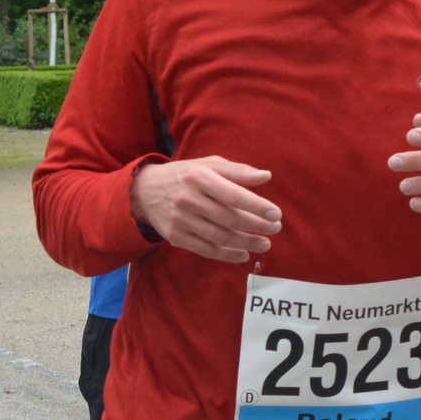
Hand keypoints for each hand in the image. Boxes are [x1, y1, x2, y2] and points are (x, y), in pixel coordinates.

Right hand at [131, 157, 280, 262]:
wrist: (144, 191)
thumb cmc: (185, 175)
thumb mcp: (208, 165)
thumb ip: (237, 171)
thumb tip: (266, 176)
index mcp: (199, 177)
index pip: (233, 194)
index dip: (257, 206)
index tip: (276, 214)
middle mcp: (188, 199)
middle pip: (229, 218)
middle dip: (256, 226)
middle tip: (275, 229)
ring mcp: (181, 220)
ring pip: (220, 237)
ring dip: (246, 243)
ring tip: (264, 244)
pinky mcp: (176, 237)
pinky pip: (206, 250)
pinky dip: (227, 255)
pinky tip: (243, 254)